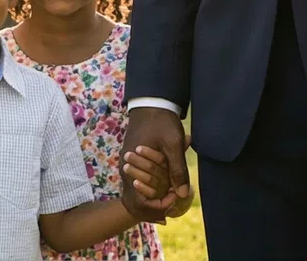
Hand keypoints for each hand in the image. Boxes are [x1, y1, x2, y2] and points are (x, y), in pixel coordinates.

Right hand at [120, 107, 191, 221]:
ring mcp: (127, 163)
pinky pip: (138, 180)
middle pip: (136, 199)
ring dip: (153, 195)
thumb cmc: (162, 122)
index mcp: (131, 164)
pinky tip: (165, 186)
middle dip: (154, 205)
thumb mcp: (174, 144)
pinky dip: (151, 186)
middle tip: (173, 202)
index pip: (139, 200)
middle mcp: (125, 166)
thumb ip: (178, 169)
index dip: (158, 205)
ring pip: (137, 190)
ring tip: (171, 197)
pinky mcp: (131, 159)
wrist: (151, 102)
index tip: (175, 198)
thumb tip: (182, 193)